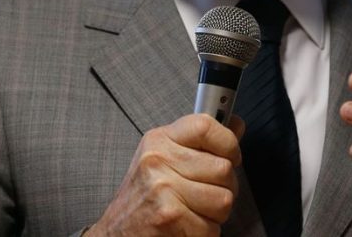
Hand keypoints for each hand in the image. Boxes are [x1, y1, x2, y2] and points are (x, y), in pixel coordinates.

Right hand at [88, 113, 243, 236]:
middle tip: (206, 194)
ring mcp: (163, 188)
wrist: (116, 232)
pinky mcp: (169, 217)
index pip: (205, 125)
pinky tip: (187, 227)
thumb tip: (235, 125)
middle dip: (225, 187)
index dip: (229, 143)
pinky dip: (205, 233)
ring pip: (224, 200)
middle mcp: (158, 160)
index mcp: (159, 140)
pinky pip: (212, 227)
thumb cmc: (143, 197)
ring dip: (216, 214)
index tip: (231, 155)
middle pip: (223, 167)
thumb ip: (200, 143)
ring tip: (195, 211)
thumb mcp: (164, 158)